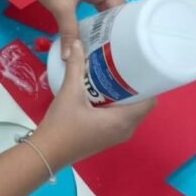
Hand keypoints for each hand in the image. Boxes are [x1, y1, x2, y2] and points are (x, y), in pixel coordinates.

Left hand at [23, 0, 122, 59]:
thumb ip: (69, 32)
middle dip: (111, 30)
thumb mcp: (61, 7)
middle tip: (110, 53)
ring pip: (105, 10)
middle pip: (115, 11)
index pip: (121, 9)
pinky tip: (93, 36)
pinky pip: (97, 7)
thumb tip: (69, 58)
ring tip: (103, 48)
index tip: (117, 49)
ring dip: (102, 26)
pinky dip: (94, 20)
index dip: (120, 29)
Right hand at [32, 40, 153, 170]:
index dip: (148, 83)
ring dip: (124, 95)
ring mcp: (116, 136)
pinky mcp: (106, 137)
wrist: (46, 152)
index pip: (149, 101)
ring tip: (114, 75)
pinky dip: (117, 105)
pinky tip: (102, 91)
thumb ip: (75, 67)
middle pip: (141, 105)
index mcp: (122, 121)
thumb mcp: (69, 93)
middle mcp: (125, 130)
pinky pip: (120, 118)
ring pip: (130, 112)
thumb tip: (78, 43)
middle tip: (124, 66)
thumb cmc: (62, 125)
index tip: (139, 66)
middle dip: (135, 86)